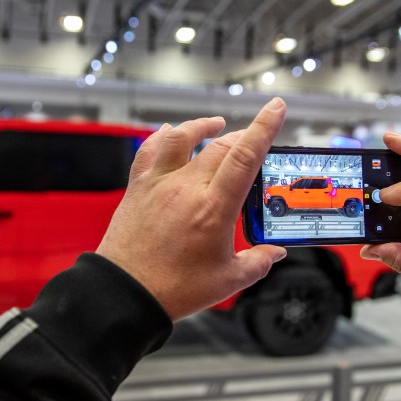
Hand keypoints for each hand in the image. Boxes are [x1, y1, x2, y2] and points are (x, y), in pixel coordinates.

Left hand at [96, 98, 288, 320]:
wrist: (125, 292)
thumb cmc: (173, 288)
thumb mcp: (227, 280)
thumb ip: (257, 263)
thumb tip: (274, 254)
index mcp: (214, 208)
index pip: (245, 156)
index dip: (264, 127)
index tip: (276, 107)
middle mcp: (186, 188)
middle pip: (220, 145)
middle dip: (242, 136)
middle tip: (254, 142)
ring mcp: (159, 184)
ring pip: (182, 138)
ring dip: (202, 127)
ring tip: (215, 125)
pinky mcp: (138, 188)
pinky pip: (149, 151)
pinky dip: (162, 136)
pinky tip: (171, 133)